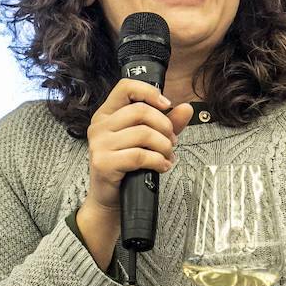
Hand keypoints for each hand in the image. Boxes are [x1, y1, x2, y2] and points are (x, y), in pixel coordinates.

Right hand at [75, 79, 193, 267]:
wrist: (109, 198)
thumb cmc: (126, 167)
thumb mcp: (147, 141)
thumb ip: (167, 123)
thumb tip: (186, 108)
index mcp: (106, 114)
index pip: (125, 87)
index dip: (149, 92)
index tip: (166, 105)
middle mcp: (99, 125)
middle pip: (140, 111)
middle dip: (164, 126)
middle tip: (171, 141)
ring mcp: (99, 144)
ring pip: (143, 133)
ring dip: (164, 146)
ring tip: (167, 156)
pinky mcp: (104, 163)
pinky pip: (140, 155)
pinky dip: (158, 161)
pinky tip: (162, 166)